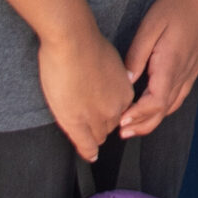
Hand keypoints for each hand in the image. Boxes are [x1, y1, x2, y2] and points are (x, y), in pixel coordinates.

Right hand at [38, 26, 136, 162]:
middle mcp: (116, 107)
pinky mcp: (77, 123)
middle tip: (85, 118)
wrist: (72, 41)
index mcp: (125, 91)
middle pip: (110, 125)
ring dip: (91, 135)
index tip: (99, 111)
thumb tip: (113, 78)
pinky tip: (88, 155)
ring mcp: (96, 117)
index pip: (119, 111)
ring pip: (98, 136)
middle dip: (100, 124)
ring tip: (82, 134)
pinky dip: (87, 151)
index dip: (107, 112)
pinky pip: (86, 144)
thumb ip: (112, 75)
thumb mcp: (110, 60)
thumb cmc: (86, 43)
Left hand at [121, 0, 197, 138]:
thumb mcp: (151, 25)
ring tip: (134, 126)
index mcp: (170, 65)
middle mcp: (183, 74)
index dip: (137, 116)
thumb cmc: (178, 6)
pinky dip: (164, 108)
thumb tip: (127, 81)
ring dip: (152, 119)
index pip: (154, 103)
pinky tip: (154, 107)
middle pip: (163, 111)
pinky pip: (179, 96)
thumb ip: (137, 55)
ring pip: (172, 106)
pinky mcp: (193, 68)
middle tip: (121, 132)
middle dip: (142, 125)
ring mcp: (190, 73)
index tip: (120, 121)